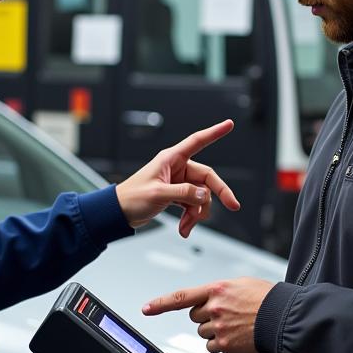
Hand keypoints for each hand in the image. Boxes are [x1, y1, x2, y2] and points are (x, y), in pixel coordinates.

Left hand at [115, 120, 240, 237]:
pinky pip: (193, 205)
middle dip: (217, 194)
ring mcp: (178, 183)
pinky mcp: (177, 195)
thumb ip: (183, 193)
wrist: (119, 213)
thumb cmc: (132, 198)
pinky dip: (190, 217)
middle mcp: (177, 168)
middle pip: (207, 178)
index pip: (197, 141)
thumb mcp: (158, 194)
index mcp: (171, 159)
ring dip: (197, 213)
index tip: (229, 124)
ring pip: (201, 196)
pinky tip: (184, 228)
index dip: (214, 132)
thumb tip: (204, 195)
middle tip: (233, 205)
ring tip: (186, 226)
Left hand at [142, 277, 274, 352]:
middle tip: (226, 314)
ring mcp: (219, 327)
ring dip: (214, 330)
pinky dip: (221, 344)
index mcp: (216, 289)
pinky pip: (212, 346)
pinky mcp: (225, 344)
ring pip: (203, 333)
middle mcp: (214, 307)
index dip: (160, 303)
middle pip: (195, 316)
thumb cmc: (266, 298)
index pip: (181, 296)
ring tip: (236, 324)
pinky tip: (237, 336)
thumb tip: (209, 299)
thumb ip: (220, 291)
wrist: (284, 317)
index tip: (146, 309)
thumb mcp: (240, 284)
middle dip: (205, 316)